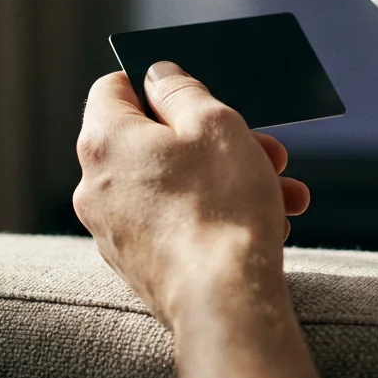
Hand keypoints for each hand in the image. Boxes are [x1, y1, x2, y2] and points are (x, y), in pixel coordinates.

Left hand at [73, 63, 309, 324]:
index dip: (157, 82)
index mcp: (105, 141)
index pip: (113, 86)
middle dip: (215, 140)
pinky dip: (215, 216)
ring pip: (174, 185)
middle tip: (263, 147)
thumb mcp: (214, 125)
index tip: (198, 96)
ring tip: (281, 192)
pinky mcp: (139, 265)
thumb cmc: (221, 208)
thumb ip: (182, 91)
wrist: (225, 301)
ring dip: (227, 180)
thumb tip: (159, 76)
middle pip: (153, 140)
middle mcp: (96, 185)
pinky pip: (177, 223)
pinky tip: (266, 225)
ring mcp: (115, 230)